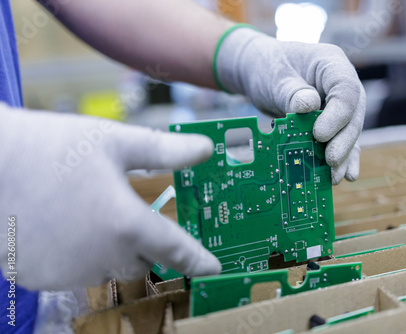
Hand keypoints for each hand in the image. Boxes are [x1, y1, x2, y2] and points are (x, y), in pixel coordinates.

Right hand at [0, 104, 220, 290]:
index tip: (213, 267)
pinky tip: (61, 225)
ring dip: (108, 247)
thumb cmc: (53, 146)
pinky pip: (75, 272)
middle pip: (141, 259)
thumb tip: (205, 149)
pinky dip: (77, 255)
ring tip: (84, 210)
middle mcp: (101, 257)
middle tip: (120, 208)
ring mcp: (68, 273)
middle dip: (141, 240)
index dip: (198, 259)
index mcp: (126, 225)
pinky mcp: (40, 279)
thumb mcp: (115, 141)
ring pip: (108, 266)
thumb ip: (166, 150)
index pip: (176, 251)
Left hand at [215, 27, 364, 183]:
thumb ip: (291, 91)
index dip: (337, 114)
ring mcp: (338, 104)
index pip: (345, 89)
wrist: (259, 70)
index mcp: (331, 65)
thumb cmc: (268, 67)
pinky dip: (341, 157)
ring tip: (335, 176)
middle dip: (343, 141)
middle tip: (331, 161)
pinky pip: (339, 139)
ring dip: (343, 155)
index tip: (319, 134)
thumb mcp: (275, 76)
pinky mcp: (330, 121)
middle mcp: (340, 85)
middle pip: (352, 114)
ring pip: (348, 131)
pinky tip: (345, 175)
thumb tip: (307, 107)